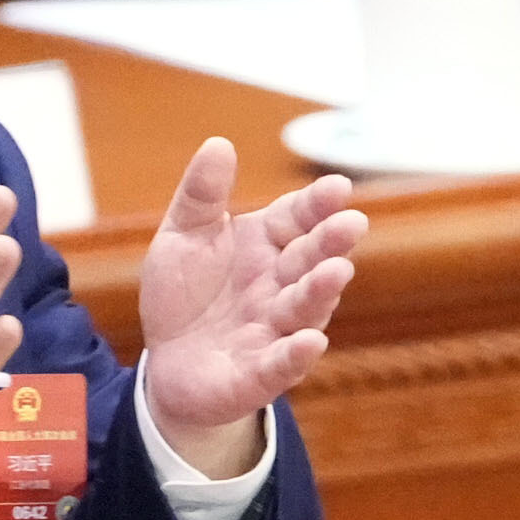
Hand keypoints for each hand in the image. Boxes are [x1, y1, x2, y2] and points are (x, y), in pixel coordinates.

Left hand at [139, 138, 364, 477]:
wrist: (167, 364)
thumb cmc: (183, 294)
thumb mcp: (182, 237)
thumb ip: (201, 196)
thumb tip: (219, 143)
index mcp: (264, 246)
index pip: (296, 219)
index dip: (316, 205)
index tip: (337, 187)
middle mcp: (278, 287)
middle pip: (308, 261)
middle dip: (330, 243)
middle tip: (352, 223)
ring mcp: (274, 331)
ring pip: (302, 310)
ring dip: (320, 292)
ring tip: (336, 272)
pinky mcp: (258, 376)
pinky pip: (280, 365)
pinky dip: (295, 355)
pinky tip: (309, 342)